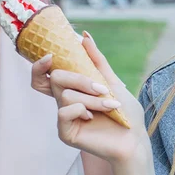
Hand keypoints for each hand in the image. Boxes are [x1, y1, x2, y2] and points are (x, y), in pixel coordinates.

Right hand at [31, 32, 150, 164]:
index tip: (50, 56)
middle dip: (80, 79)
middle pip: (55, 78)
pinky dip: (82, 110)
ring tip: (109, 106)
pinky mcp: (65, 132)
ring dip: (92, 98)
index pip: (45, 75)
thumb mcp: (111, 81)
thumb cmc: (124, 111)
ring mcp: (64, 117)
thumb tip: (85, 36)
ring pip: (66, 95)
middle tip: (102, 88)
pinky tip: (93, 118)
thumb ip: (96, 60)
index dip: (39, 65)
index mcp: (72, 89)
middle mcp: (64, 102)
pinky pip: (63, 112)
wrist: (134, 137)